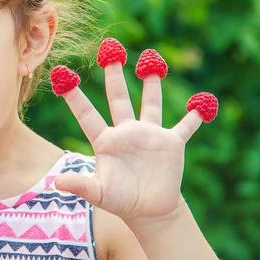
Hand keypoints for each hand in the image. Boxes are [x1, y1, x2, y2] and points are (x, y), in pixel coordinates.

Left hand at [51, 39, 217, 223]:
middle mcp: (126, 131)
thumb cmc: (120, 201)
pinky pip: (186, 125)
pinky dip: (195, 115)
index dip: (74, 96)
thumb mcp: (99, 194)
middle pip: (118, 96)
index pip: (86, 113)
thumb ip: (81, 185)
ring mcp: (149, 135)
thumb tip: (57, 182)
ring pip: (150, 102)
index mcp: (105, 141)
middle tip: (111, 48)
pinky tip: (203, 101)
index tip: (62, 73)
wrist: (149, 211)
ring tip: (150, 58)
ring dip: (152, 82)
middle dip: (114, 73)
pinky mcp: (171, 143)